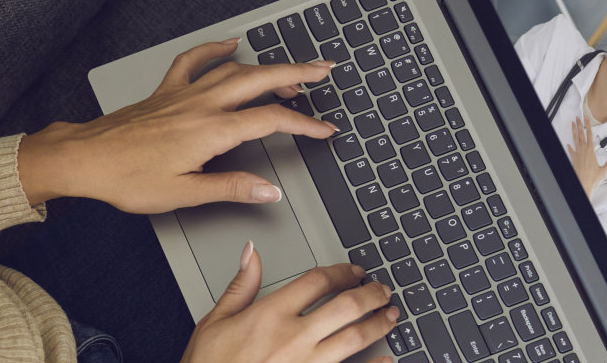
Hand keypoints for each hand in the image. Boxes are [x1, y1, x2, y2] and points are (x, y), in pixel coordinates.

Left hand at [17, 39, 340, 213]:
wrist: (85, 158)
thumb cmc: (128, 178)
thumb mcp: (184, 194)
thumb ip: (231, 188)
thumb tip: (269, 190)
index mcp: (211, 131)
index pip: (271, 121)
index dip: (304, 125)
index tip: (325, 130)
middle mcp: (201, 105)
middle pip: (261, 80)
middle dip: (298, 72)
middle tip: (326, 69)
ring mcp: (183, 93)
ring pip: (235, 69)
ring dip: (268, 65)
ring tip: (292, 70)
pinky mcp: (166, 91)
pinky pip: (195, 60)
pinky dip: (216, 49)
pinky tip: (231, 44)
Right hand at [182, 242, 398, 362]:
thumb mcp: (215, 322)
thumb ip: (240, 287)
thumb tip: (250, 254)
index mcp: (269, 315)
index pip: (317, 282)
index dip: (341, 272)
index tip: (353, 272)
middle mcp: (293, 337)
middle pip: (345, 306)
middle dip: (370, 295)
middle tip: (382, 290)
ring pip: (354, 338)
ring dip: (378, 324)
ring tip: (391, 316)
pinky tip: (387, 359)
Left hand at [567, 114, 606, 196]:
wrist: (583, 184)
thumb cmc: (592, 178)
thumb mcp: (604, 170)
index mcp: (590, 151)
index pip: (589, 134)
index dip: (588, 125)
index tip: (586, 118)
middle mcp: (583, 151)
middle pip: (581, 135)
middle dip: (579, 125)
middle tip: (577, 117)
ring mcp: (577, 154)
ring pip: (575, 140)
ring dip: (574, 131)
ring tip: (572, 124)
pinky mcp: (574, 159)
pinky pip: (571, 151)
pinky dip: (569, 147)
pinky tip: (568, 145)